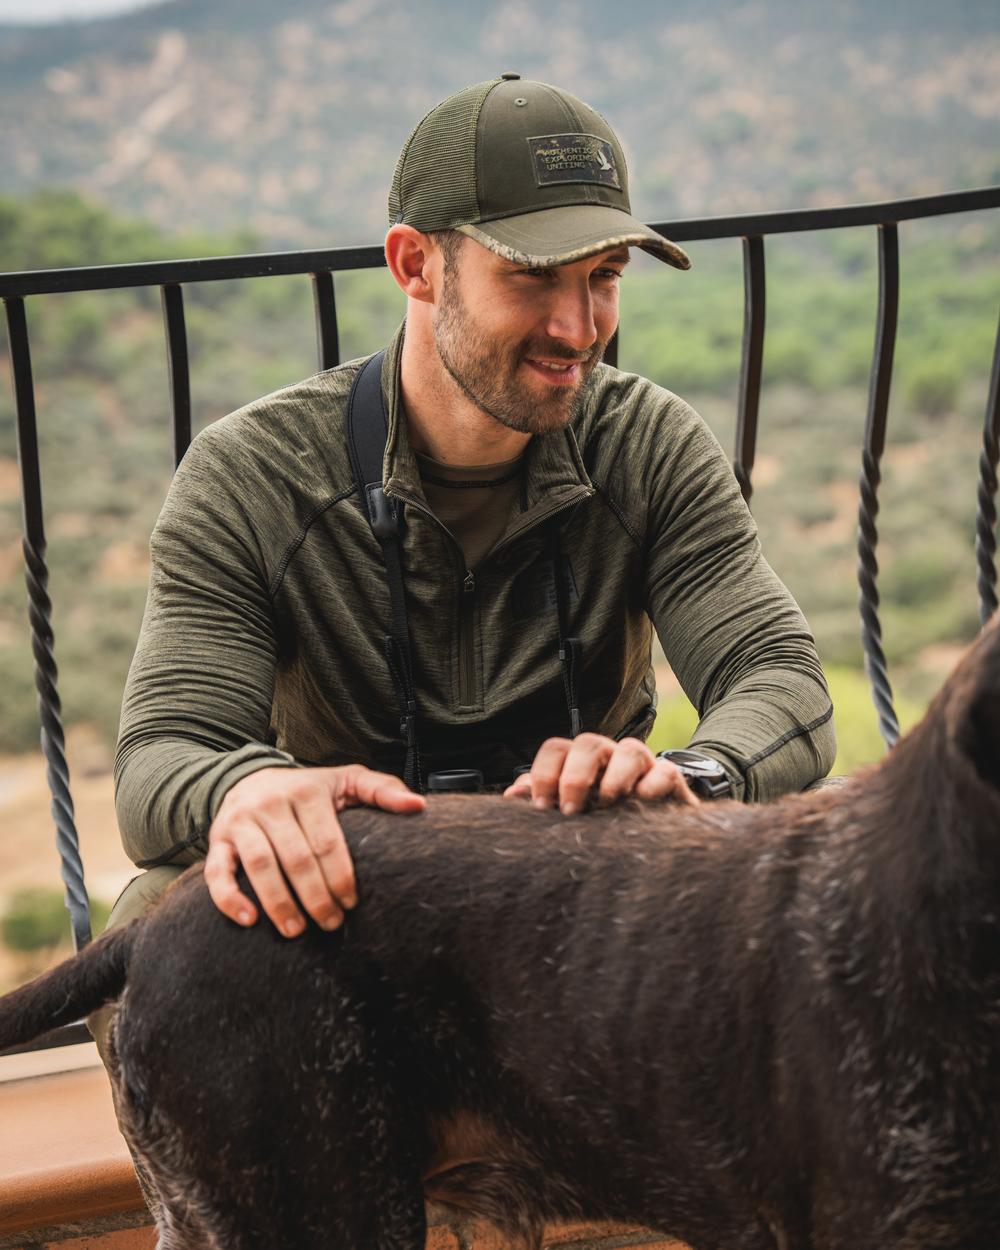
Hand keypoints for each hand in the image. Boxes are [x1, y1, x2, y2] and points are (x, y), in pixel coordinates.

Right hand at [204, 764, 424, 936]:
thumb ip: (382, 790)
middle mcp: (272, 803)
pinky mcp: (218, 840)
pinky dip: (229, 898)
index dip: (341, 877)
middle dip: (316, 897)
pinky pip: (217, 871)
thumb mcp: (346, 781)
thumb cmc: (309, 791)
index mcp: (308, 792)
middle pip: (296, 858)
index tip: (352, 904)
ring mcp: (242, 822)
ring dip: (279, 903)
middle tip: (332, 924)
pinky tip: (249, 920)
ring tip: (297, 931)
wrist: (252, 778)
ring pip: (259, 866)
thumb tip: (419, 806)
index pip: (327, 842)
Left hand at [502, 733, 700, 813]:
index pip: (556, 748)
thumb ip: (541, 799)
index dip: (544, 773)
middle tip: (569, 810)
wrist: (651, 836)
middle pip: (588, 743)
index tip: (541, 806)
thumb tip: (511, 795)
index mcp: (579, 762)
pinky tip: (641, 802)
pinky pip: (664, 771)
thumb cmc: (601, 819)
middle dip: (574, 776)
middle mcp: (608, 757)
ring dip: (614, 778)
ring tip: (607, 805)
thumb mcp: (569, 810)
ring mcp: (641, 766)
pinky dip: (652, 784)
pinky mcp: (669, 780)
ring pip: (629, 750)